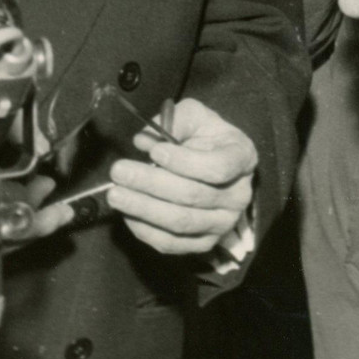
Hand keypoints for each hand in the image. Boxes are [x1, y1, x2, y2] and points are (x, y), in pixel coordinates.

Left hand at [106, 98, 256, 255]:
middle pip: (193, 196)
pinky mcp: (204, 243)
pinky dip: (146, 230)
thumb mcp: (193, 115)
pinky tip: (127, 213)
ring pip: (180, 222)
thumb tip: (142, 141)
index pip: (217, 167)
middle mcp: (239, 195)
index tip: (155, 151)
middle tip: (119, 171)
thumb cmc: (204, 134)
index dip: (184, 162)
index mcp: (242, 158)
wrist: (213, 159)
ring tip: (116, 194)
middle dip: (151, 183)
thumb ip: (171, 122)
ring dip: (143, 209)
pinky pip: (172, 244)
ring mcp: (223, 223)